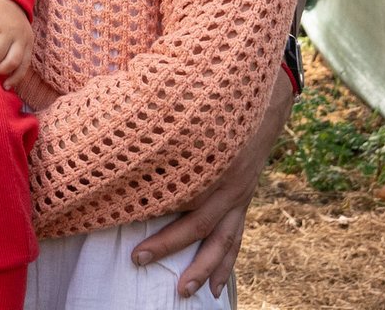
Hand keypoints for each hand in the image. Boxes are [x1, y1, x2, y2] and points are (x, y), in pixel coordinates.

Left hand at [130, 67, 294, 297]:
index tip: (123, 216)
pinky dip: (226, 264)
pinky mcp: (244, 198)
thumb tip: (120, 123)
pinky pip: (236, 237)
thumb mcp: (185, 99)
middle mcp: (227, 181)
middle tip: (137, 259)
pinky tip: (216, 287)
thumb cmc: (216, 94)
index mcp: (209, 157)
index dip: (152, 207)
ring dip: (202, 267)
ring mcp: (239, 193)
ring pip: (221, 239)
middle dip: (167, 244)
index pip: (177, 190)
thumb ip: (158, 116)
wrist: (264, 95)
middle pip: (196, 222)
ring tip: (184, 291)